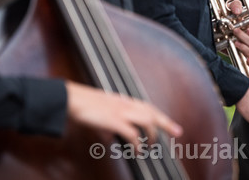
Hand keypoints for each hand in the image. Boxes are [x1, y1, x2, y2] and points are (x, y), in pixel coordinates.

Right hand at [66, 81, 182, 147]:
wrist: (71, 98)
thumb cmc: (84, 104)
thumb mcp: (102, 111)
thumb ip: (112, 122)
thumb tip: (114, 137)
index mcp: (124, 100)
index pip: (148, 107)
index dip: (162, 117)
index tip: (173, 125)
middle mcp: (126, 104)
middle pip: (152, 113)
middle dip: (166, 123)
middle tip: (178, 132)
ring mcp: (121, 111)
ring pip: (146, 122)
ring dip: (151, 135)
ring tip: (150, 146)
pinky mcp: (114, 120)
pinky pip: (132, 133)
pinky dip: (137, 143)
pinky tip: (137, 150)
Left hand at [227, 0, 248, 65]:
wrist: (213, 26)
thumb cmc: (224, 16)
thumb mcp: (229, 8)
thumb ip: (235, 5)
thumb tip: (238, 10)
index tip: (247, 28)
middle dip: (245, 37)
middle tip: (235, 31)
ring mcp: (244, 46)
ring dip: (245, 48)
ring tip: (235, 42)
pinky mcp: (239, 54)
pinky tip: (248, 61)